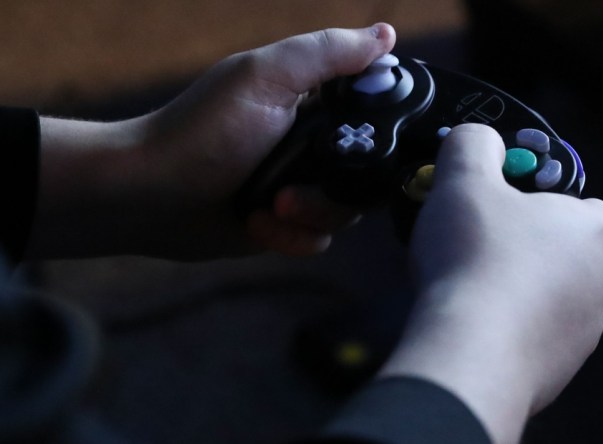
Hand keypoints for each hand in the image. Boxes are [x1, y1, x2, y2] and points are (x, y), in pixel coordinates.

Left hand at [27, 24, 395, 259]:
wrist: (149, 198)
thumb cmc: (201, 132)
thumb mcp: (264, 79)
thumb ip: (325, 54)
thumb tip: (387, 35)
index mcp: (311, 102)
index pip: (374, 111)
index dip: (379, 131)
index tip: (363, 147)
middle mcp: (311, 143)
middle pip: (367, 170)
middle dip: (334, 189)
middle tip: (292, 190)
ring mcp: (300, 185)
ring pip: (346, 208)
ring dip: (311, 214)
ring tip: (272, 207)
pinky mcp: (286, 223)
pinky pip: (317, 238)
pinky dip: (291, 237)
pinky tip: (258, 226)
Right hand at [380, 124, 602, 443]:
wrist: (470, 354)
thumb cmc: (474, 261)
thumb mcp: (464, 178)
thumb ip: (473, 145)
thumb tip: (478, 140)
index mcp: (591, 231)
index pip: (587, 203)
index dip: (543, 197)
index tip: (503, 200)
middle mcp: (599, 282)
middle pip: (560, 250)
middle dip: (520, 243)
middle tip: (474, 240)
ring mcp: (581, 331)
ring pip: (545, 295)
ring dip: (511, 286)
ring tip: (463, 283)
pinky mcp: (558, 368)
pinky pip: (529, 335)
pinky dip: (503, 326)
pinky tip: (468, 321)